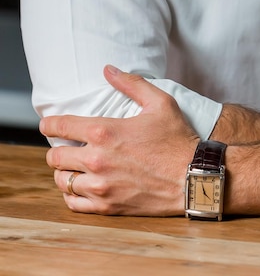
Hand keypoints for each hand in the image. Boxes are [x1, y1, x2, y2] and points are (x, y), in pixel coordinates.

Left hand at [40, 65, 199, 215]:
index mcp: (104, 132)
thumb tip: (108, 69)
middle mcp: (96, 159)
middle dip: (58, 150)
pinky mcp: (107, 206)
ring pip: (61, 180)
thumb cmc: (178, 140)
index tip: (50, 126)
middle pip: (54, 156)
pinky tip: (82, 187)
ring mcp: (100, 185)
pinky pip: (72, 203)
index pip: (58, 126)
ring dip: (65, 172)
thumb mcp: (161, 103)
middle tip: (69, 148)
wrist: (194, 177)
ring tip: (76, 168)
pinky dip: (72, 195)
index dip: (49, 124)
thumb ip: (132, 84)